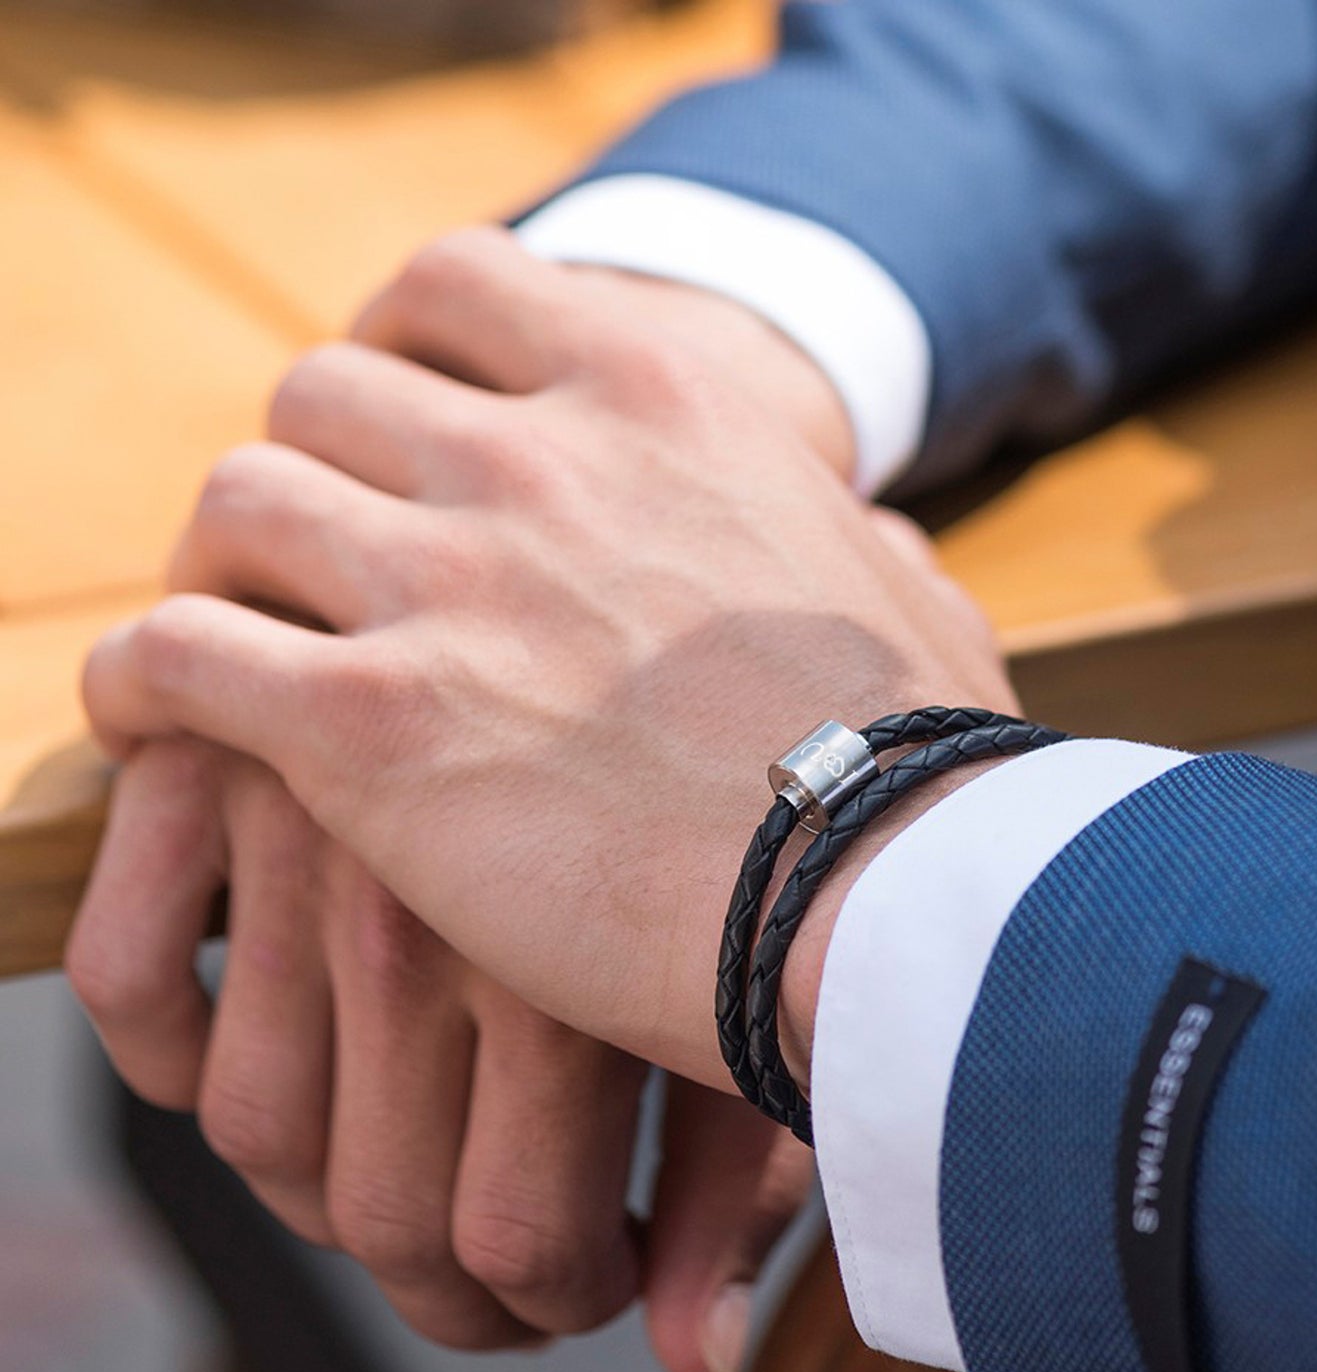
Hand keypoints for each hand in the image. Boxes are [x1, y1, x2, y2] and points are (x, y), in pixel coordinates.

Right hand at [67, 740, 809, 1371]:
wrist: (707, 591)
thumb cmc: (768, 800)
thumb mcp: (768, 982)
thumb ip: (738, 1184)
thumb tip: (694, 1356)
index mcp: (572, 992)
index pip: (503, 1250)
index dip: (535, 1303)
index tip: (562, 1282)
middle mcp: (421, 934)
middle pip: (371, 1213)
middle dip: (433, 1283)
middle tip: (483, 1262)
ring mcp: (308, 844)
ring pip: (246, 1119)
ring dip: (308, 1179)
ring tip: (400, 1160)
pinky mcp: (225, 760)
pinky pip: (128, 973)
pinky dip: (165, 1029)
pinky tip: (261, 1027)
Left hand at [82, 226, 1013, 1089]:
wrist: (884, 896)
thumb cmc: (922, 765)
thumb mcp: (912, 596)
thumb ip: (855, 534)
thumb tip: (859, 526)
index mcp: (663, 400)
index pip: (456, 282)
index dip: (396, 345)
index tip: (391, 424)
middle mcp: (541, 463)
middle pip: (323, 391)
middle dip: (307, 466)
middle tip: (313, 559)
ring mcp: (448, 588)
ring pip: (238, 505)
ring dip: (219, 567)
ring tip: (229, 638)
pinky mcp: (374, 730)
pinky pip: (181, 655)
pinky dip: (145, 680)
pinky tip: (154, 721)